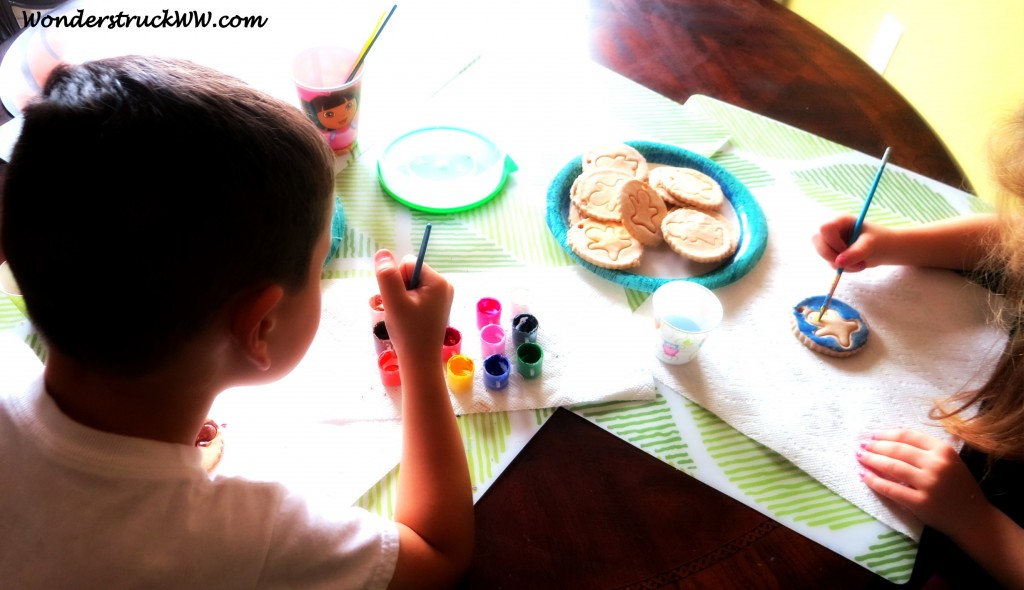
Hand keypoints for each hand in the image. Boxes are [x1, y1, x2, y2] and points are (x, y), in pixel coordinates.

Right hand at [373, 249, 453, 360]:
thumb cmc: (408, 332)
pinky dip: (406, 305)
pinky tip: (408, 319)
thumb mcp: (394, 301)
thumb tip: (382, 252)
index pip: (408, 263)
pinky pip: (415, 296)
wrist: (420, 362)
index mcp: (438, 281)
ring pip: (410, 285)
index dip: (396, 280)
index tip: (399, 300)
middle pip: (409, 273)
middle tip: (400, 310)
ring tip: (403, 316)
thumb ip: (387, 275)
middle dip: (398, 289)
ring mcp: (441, 297)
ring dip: (400, 298)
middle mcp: (444, 286)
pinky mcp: (436, 306)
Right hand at [812, 215, 892, 271]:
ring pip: (823, 254)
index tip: (846, 249)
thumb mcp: (871, 245)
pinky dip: (844, 268)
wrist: (886, 249)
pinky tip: (857, 265)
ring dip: (841, 264)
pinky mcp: (834, 253)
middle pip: (817, 240)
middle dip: (832, 255)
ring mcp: (832, 241)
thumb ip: (855, 252)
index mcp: (841, 220)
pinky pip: (831, 263)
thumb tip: (838, 263)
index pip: (825, 228)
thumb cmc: (881, 240)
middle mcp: (833, 229)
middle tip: (850, 262)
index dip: (832, 241)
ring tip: (860, 264)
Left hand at [857, 429, 988, 537]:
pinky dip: (874, 481)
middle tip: (860, 445)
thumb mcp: (949, 461)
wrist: (974, 519)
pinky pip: (891, 489)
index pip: (908, 436)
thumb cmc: (958, 487)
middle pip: (897, 450)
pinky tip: (864, 476)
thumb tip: (890, 438)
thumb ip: (926, 450)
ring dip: (872, 460)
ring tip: (860, 457)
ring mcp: (928, 484)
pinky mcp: (920, 503)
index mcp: (944, 450)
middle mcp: (936, 464)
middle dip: (875, 446)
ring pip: (892, 467)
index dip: (886, 434)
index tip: (872, 435)